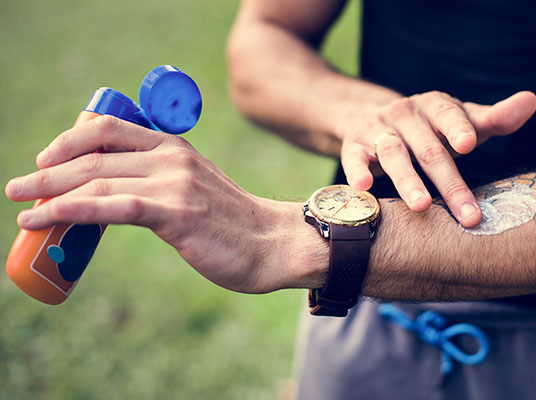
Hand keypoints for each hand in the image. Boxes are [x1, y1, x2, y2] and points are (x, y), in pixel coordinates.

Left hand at [5, 115, 306, 293]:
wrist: (273, 242)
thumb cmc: (233, 222)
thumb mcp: (195, 189)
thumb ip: (161, 183)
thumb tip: (119, 196)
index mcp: (175, 147)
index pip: (110, 130)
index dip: (70, 141)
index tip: (46, 159)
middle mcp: (171, 158)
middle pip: (95, 155)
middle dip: (48, 171)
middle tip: (17, 186)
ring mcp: (174, 183)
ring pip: (97, 179)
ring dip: (50, 192)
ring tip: (21, 207)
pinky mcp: (175, 213)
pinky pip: (113, 206)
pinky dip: (72, 209)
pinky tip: (47, 217)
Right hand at [338, 90, 535, 226]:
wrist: (367, 115)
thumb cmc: (427, 128)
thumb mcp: (458, 120)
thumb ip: (493, 118)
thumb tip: (531, 101)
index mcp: (434, 105)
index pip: (448, 114)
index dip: (457, 128)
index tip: (468, 145)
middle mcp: (405, 114)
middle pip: (428, 148)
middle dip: (448, 182)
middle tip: (467, 214)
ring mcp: (377, 129)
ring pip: (392, 154)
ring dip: (406, 180)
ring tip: (420, 207)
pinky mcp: (353, 144)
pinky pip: (353, 158)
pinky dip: (357, 171)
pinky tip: (363, 187)